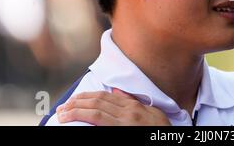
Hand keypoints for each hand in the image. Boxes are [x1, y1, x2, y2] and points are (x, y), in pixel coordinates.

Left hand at [56, 88, 170, 125]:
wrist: (171, 143)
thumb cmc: (162, 131)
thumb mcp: (153, 113)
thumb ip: (134, 102)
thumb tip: (116, 92)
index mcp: (133, 107)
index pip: (105, 97)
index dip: (87, 97)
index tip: (74, 99)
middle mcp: (127, 113)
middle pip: (97, 102)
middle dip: (77, 102)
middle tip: (62, 107)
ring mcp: (123, 124)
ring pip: (95, 112)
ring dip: (76, 111)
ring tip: (62, 114)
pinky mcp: (120, 132)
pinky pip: (100, 123)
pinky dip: (86, 121)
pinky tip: (75, 121)